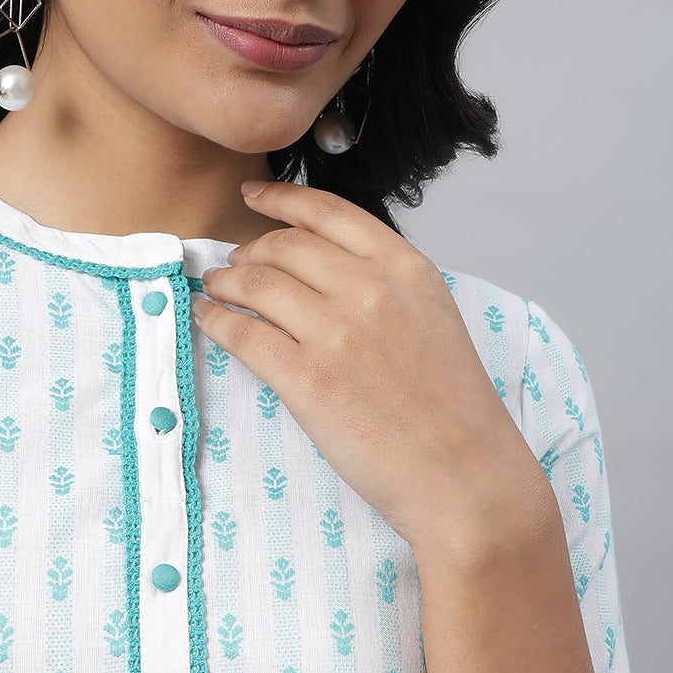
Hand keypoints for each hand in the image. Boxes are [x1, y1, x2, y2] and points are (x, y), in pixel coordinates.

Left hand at [191, 179, 549, 557]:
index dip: (281, 199)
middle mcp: (369, 289)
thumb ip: (386, 283)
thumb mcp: (434, 318)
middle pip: (284, 246)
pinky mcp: (306, 379)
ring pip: (255, 284)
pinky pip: (241, 334)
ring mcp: (335, 333)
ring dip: (225, 282)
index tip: (254, 196)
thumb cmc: (453, 409)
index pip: (328, 212)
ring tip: (216, 289)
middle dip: (249, 250)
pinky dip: (215, 320)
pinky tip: (207, 320)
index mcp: (406, 268)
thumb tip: (325, 266)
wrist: (465, 476)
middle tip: (233, 263)